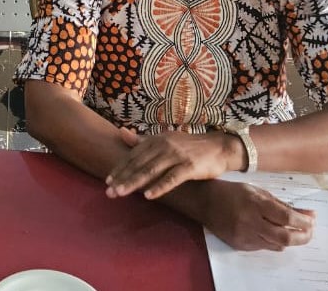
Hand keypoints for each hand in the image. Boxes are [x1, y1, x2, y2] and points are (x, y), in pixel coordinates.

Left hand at [106, 128, 239, 199]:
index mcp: (156, 140)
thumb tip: (121, 132)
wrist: (219, 147)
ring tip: (121, 193)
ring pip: (151, 171)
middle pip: (139, 164)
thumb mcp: (165, 139)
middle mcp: (164, 146)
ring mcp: (177, 156)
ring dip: (134, 183)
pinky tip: (148, 195)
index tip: (108, 180)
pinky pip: (172, 179)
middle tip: (109, 191)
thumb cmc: (189, 146)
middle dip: (123, 178)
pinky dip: (159, 187)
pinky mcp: (189, 167)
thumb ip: (142, 140)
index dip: (120, 168)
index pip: (133, 155)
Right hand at [200, 180, 314, 251]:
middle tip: (309, 232)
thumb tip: (308, 214)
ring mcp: (244, 235)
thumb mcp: (257, 191)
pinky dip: (273, 241)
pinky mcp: (239, 245)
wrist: (203, 201)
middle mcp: (250, 221)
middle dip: (303, 237)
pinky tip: (272, 232)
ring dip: (289, 240)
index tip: (312, 221)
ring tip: (294, 232)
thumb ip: (282, 204)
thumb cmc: (231, 192)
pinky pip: (264, 247)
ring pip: (277, 245)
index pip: (286, 218)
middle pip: (285, 237)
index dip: (303, 222)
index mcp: (254, 203)